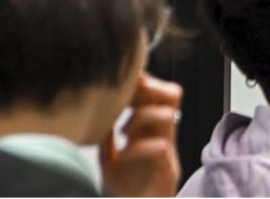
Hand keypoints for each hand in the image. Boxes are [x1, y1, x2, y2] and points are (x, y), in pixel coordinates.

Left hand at [100, 73, 182, 196]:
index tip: (123, 83)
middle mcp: (163, 136)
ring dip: (143, 116)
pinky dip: (139, 146)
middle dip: (151, 88)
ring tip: (124, 131)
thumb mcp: (110, 158)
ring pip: (169, 115)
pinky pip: (160, 147)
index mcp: (151, 130)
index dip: (145, 81)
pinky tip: (124, 153)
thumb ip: (107, 137)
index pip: (158, 92)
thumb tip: (97, 113)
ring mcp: (168, 153)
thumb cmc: (125, 190)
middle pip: (173, 95)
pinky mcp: (168, 172)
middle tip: (130, 97)